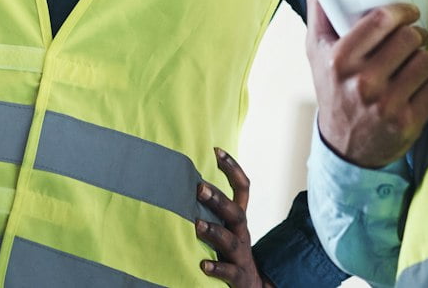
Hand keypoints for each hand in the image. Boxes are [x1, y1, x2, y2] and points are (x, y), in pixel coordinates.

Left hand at [197, 148, 272, 285]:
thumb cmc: (231, 254)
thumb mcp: (228, 228)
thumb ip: (213, 210)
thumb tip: (184, 182)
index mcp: (239, 220)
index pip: (243, 188)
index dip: (233, 168)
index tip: (217, 151)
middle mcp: (242, 234)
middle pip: (236, 212)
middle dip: (219, 199)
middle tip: (199, 189)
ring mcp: (241, 256)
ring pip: (232, 241)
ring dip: (215, 232)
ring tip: (197, 225)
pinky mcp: (239, 277)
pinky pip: (229, 272)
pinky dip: (217, 268)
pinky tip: (202, 265)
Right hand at [305, 0, 427, 168]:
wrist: (344, 148)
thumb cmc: (334, 91)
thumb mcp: (317, 55)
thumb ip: (319, 17)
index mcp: (340, 60)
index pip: (382, 20)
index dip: (402, 11)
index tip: (409, 12)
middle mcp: (363, 83)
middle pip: (409, 38)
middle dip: (415, 33)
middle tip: (413, 37)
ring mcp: (387, 105)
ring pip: (426, 60)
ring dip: (424, 57)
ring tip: (414, 61)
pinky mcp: (407, 123)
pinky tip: (418, 85)